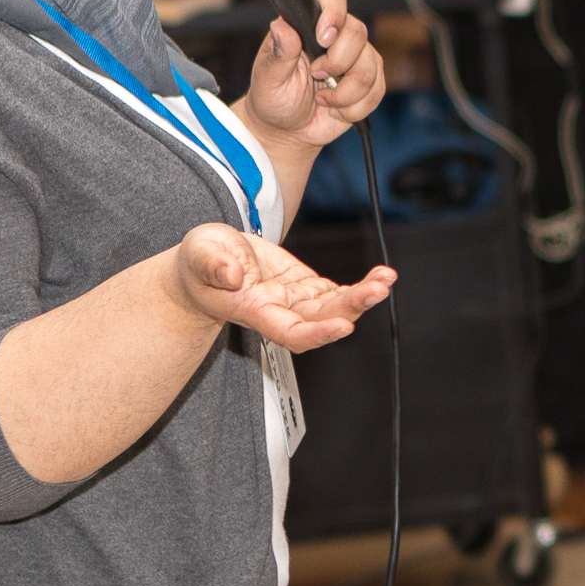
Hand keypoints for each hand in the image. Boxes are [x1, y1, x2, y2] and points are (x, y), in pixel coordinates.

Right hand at [168, 223, 393, 350]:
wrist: (208, 262)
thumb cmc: (199, 263)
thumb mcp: (199, 253)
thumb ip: (212, 264)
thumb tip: (232, 274)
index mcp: (255, 310)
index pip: (291, 333)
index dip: (318, 333)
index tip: (343, 326)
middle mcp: (281, 312)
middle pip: (322, 320)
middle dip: (351, 307)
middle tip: (376, 290)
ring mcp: (297, 301)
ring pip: (336, 307)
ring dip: (363, 296)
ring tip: (385, 279)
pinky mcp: (307, 287)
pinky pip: (339, 293)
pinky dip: (362, 286)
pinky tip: (383, 275)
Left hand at [239, 0, 383, 148]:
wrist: (287, 129)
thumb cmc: (273, 98)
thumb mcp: (268, 77)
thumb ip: (278, 53)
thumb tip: (281, 26)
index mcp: (309, 24)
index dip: (334, 14)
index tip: (322, 39)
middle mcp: (336, 36)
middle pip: (358, 33)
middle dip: (338, 62)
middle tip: (317, 75)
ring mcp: (356, 58)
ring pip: (370, 66)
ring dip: (345, 92)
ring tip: (322, 99)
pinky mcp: (369, 81)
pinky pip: (377, 90)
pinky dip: (355, 107)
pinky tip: (335, 109)